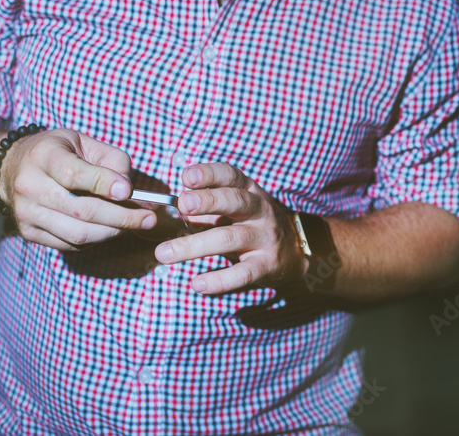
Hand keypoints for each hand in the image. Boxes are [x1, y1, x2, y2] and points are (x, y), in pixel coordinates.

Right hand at [1, 129, 155, 250]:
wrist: (13, 168)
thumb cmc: (60, 152)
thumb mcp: (85, 142)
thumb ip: (112, 160)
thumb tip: (129, 189)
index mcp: (43, 157)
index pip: (74, 174)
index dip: (105, 184)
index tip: (129, 191)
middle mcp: (30, 186)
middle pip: (82, 210)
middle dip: (122, 217)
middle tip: (149, 218)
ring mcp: (27, 213)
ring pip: (78, 234)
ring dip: (113, 232)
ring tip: (135, 224)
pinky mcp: (28, 233)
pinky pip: (70, 244)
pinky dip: (97, 239)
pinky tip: (111, 229)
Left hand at [154, 162, 306, 294]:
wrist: (294, 251)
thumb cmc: (251, 224)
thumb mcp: (235, 207)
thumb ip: (205, 205)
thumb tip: (169, 207)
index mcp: (248, 190)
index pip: (230, 175)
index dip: (209, 174)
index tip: (186, 177)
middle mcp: (259, 210)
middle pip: (234, 201)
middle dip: (207, 201)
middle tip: (182, 205)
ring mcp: (264, 237)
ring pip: (230, 238)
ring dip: (194, 246)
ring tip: (164, 254)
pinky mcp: (266, 265)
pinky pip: (242, 273)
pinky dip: (219, 280)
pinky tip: (197, 283)